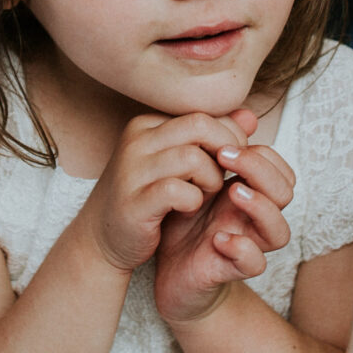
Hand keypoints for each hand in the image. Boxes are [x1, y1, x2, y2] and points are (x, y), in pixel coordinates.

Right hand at [84, 107, 259, 274]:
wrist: (102, 239)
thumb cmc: (147, 198)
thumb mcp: (179, 163)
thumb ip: (212, 138)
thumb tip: (250, 117)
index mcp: (147, 125)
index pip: (203, 114)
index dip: (228, 138)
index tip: (227, 162)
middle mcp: (136, 140)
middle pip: (201, 126)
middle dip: (225, 152)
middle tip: (224, 177)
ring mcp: (132, 170)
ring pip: (193, 158)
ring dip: (211, 179)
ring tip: (204, 194)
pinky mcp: (133, 202)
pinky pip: (178, 191)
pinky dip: (193, 201)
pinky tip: (187, 208)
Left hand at [153, 136, 294, 324]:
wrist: (168, 271)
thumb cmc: (185, 221)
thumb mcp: (195, 180)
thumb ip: (216, 149)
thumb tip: (242, 113)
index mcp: (249, 193)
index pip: (278, 167)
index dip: (259, 152)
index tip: (222, 141)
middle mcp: (253, 218)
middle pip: (285, 191)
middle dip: (259, 169)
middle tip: (224, 155)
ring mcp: (245, 243)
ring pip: (280, 231)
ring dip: (261, 207)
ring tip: (232, 192)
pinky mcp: (229, 270)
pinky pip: (256, 264)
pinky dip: (242, 250)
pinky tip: (218, 238)